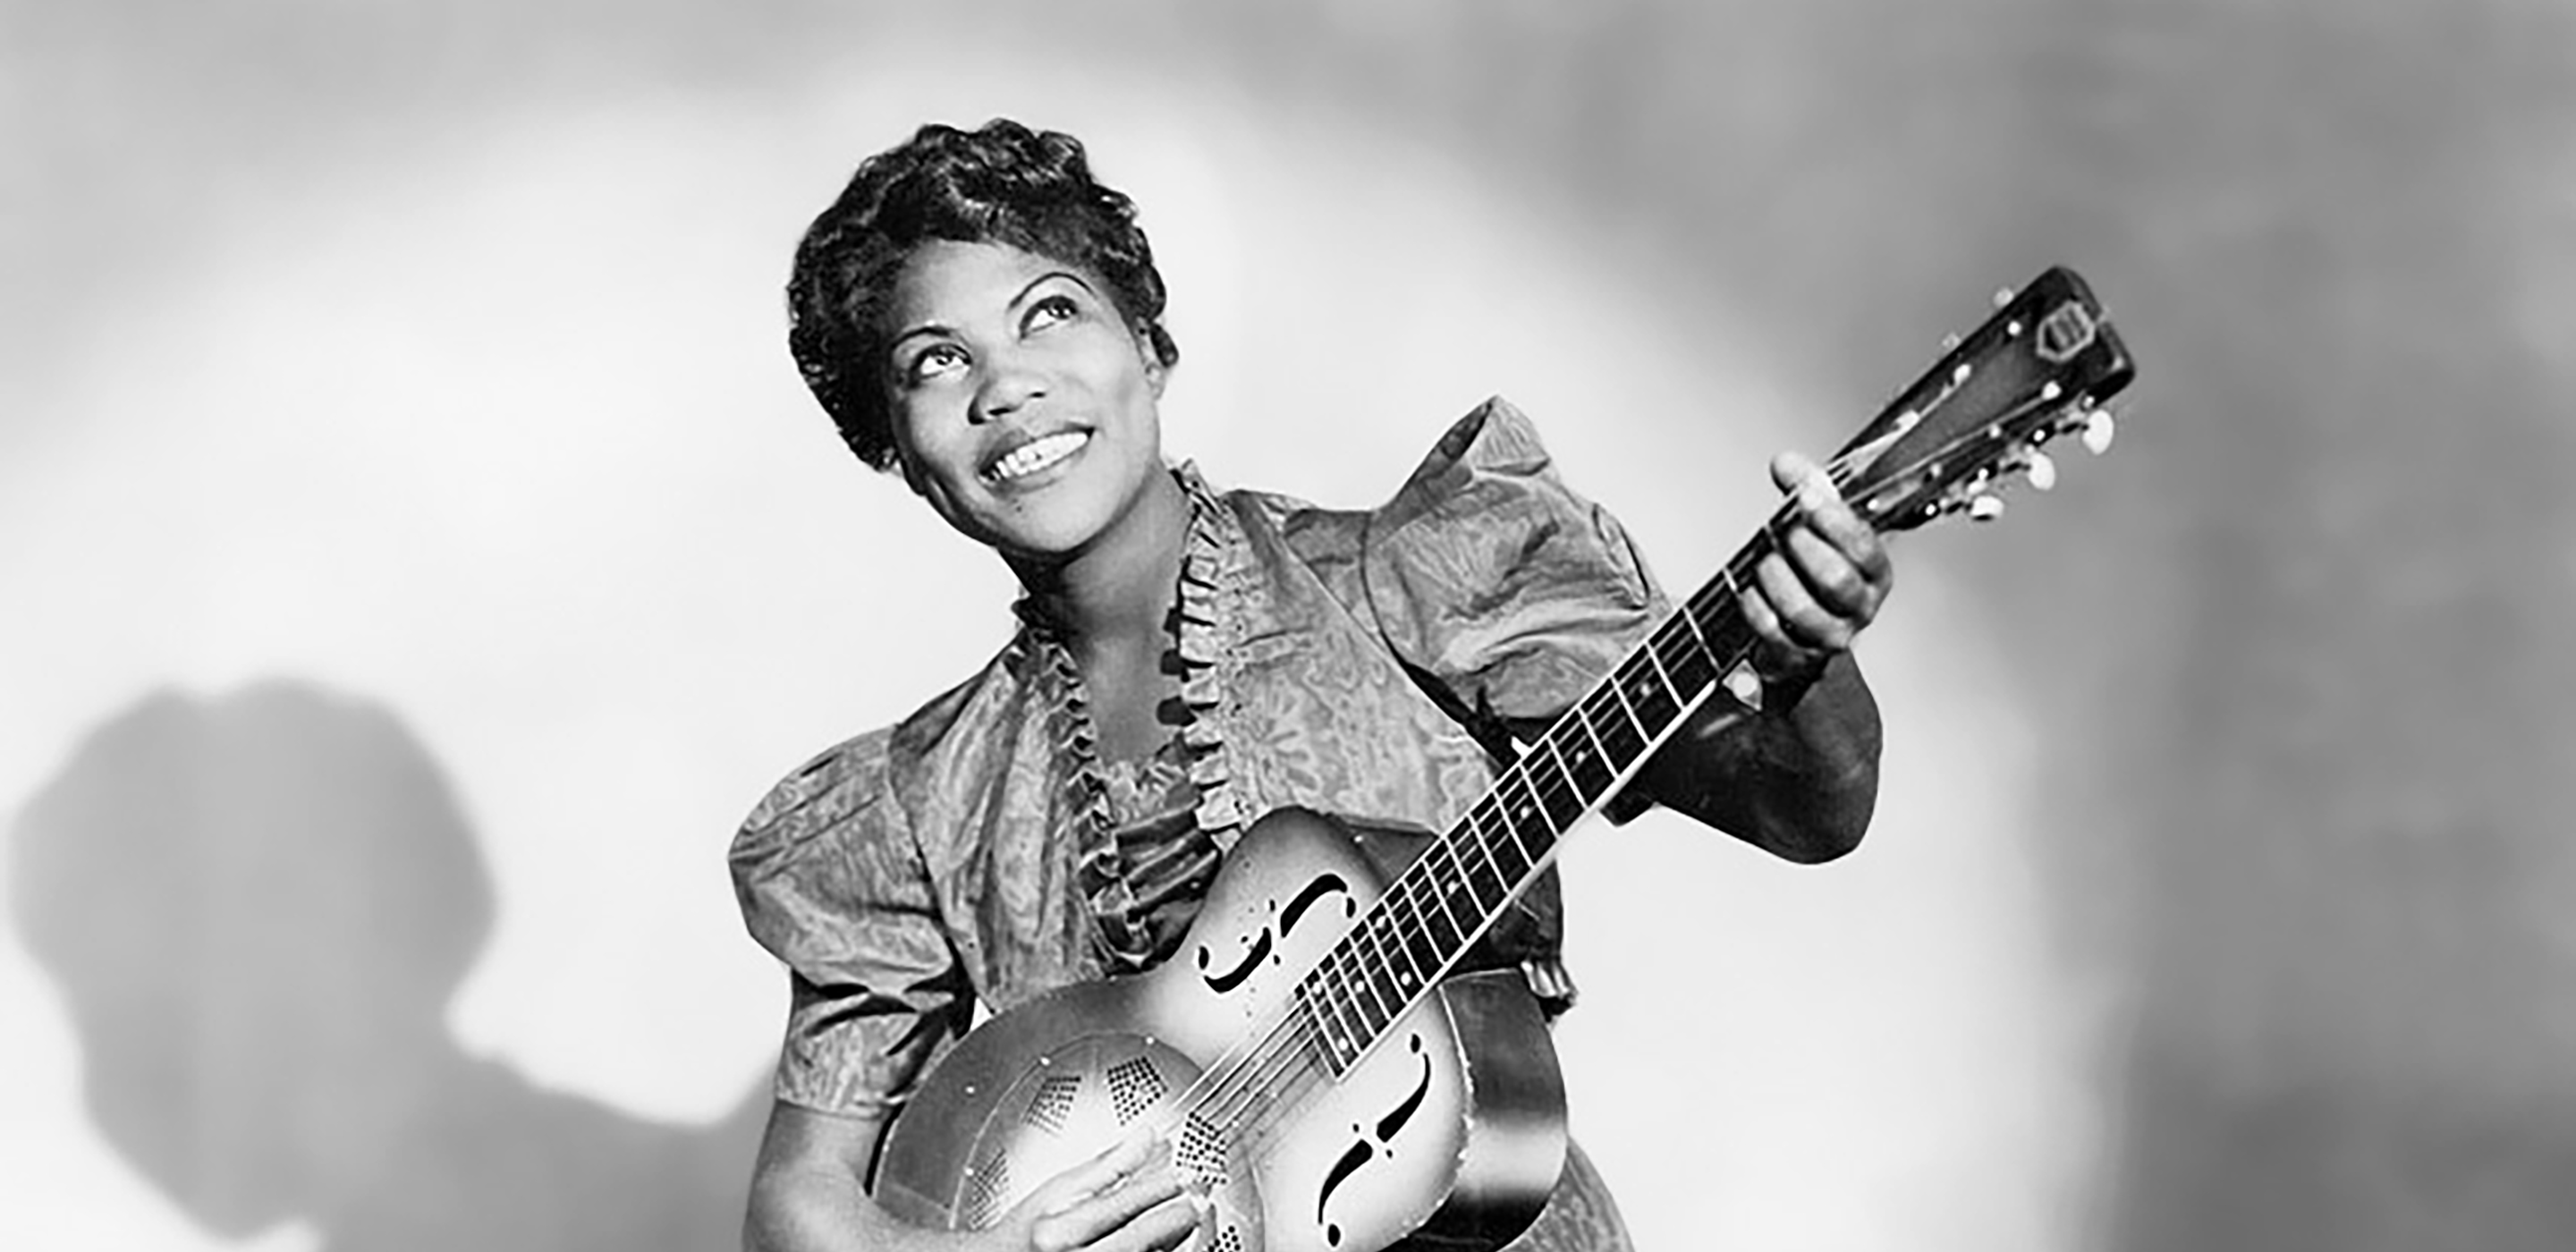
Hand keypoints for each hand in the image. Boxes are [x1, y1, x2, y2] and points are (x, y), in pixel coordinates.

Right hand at [983, 1133, 1200, 1251]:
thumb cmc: (1027, 1234)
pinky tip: (1180, 1237)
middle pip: (1143, 1239)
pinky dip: (1171, 1251)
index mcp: (1059, 1232)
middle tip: (1201, 1192)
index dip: (1160, 1186)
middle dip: (1179, 1213)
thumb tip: (1148, 1138)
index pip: (1121, 1206)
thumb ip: (1107, 1167)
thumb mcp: (1056, 1192)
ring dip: (1182, 1236)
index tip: (1184, 1172)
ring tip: (1198, 1213)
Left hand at [1737, 450, 1893, 688]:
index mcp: (1875, 572)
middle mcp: (1860, 607)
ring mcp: (1832, 635)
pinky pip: (1774, 634)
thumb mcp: (1821, 530)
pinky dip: (1755, 607)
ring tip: (1765, 560)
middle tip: (1785, 532)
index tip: (1804, 495)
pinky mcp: (1799, 657)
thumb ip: (1807, 492)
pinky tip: (1749, 589)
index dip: (1832, 518)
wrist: (1808, 638)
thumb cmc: (1817, 576)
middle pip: (1837, 580)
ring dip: (1776, 579)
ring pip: (1804, 611)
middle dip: (1802, 549)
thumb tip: (1786, 464)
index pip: (1864, 546)